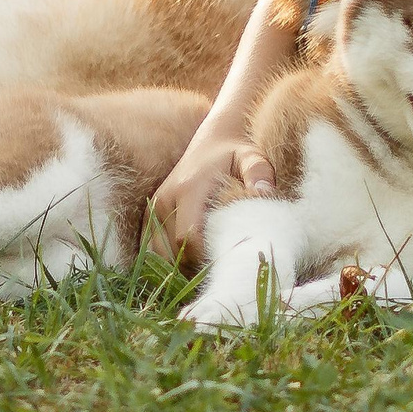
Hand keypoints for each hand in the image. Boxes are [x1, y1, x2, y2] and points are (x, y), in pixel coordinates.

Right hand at [146, 132, 274, 268]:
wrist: (212, 141)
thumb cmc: (236, 153)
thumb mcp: (252, 157)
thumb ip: (259, 173)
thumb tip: (263, 194)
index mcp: (188, 190)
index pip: (188, 237)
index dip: (205, 258)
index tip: (227, 262)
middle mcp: (164, 200)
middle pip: (171, 252)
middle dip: (193, 267)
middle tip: (219, 270)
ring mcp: (153, 208)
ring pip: (158, 255)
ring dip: (179, 267)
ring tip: (205, 267)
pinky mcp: (149, 215)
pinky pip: (150, 249)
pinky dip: (167, 261)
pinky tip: (189, 262)